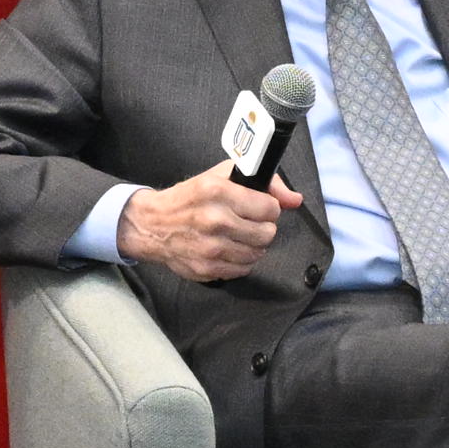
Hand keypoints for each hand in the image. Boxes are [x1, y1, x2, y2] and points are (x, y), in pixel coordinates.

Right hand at [121, 164, 303, 285]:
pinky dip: (241, 260)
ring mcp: (211, 248)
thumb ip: (264, 184)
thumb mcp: (221, 177)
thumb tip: (295, 200)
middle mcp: (215, 221)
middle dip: (263, 227)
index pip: (270, 208)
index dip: (268, 208)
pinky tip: (229, 249)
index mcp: (218, 192)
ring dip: (253, 245)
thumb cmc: (189, 198)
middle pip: (267, 233)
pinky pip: (243, 269)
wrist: (152, 225)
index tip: (259, 207)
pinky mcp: (207, 269)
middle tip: (250, 223)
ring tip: (239, 236)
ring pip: (258, 253)